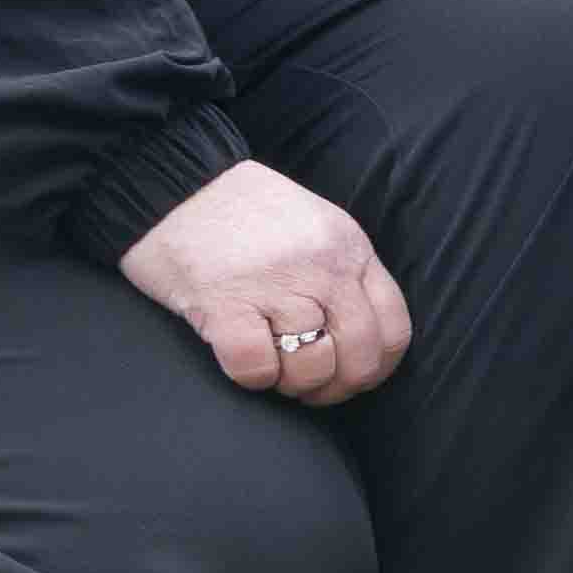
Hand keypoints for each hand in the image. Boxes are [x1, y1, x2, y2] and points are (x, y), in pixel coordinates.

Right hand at [116, 160, 413, 404]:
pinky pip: (257, 368)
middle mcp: (323, 266)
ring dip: (291, 384)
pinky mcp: (227, 303)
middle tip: (307, 387)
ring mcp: (277, 283)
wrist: (180, 185)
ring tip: (273, 366)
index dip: (376, 368)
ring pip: (312, 366)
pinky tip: (242, 357)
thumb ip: (344, 273)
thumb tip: (359, 339)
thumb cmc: (245, 213)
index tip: (351, 379)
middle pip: (359, 355)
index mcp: (350, 247)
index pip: (393, 327)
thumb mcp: (317, 227)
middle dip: (336, 387)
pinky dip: (253, 377)